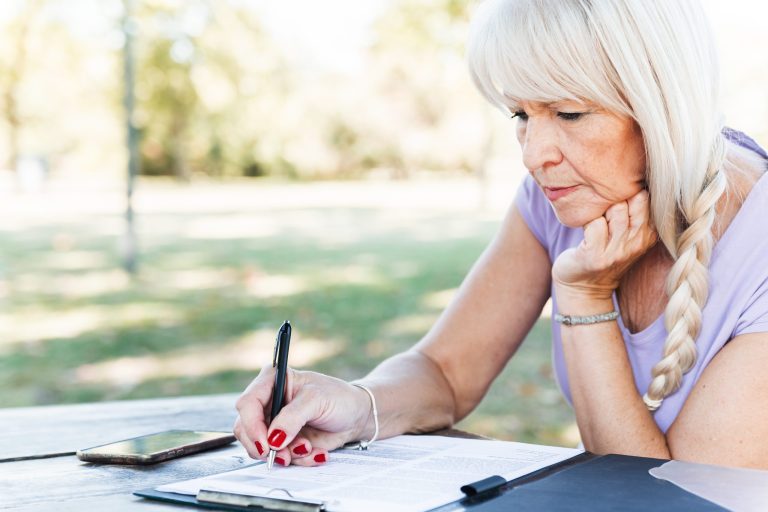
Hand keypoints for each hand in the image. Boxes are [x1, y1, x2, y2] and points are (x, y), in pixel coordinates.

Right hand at [233, 366, 371, 465]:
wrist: (356, 417)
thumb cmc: (339, 398)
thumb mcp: (317, 400)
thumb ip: (292, 418)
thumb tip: (273, 439)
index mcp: (272, 380)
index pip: (248, 403)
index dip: (252, 425)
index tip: (266, 443)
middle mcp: (269, 401)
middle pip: (245, 428)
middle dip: (264, 446)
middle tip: (283, 454)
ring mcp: (274, 423)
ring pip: (259, 447)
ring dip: (284, 454)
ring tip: (308, 447)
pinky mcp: (283, 441)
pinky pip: (278, 457)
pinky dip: (297, 459)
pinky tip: (315, 451)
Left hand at [552, 189, 656, 301]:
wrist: (582, 287)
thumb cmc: (602, 251)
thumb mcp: (626, 234)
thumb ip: (635, 211)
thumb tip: (637, 176)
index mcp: (649, 234)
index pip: (650, 198)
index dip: (632, 190)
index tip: (618, 196)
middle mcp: (637, 243)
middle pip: (635, 199)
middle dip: (616, 197)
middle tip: (605, 210)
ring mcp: (617, 252)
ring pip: (616, 209)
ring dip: (600, 210)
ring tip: (596, 222)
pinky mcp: (596, 257)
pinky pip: (594, 223)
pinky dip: (585, 222)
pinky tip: (584, 232)